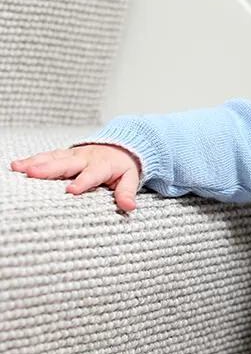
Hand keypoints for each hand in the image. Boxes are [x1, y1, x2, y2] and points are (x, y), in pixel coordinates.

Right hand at [10, 144, 141, 211]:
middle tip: (32, 175)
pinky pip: (46, 156)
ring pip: (52, 158)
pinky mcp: (63, 154)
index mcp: (102, 166)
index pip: (92, 175)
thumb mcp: (131, 179)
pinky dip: (32, 160)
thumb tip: (130, 207)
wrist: (120, 147)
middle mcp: (85, 158)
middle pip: (65, 164)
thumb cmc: (123, 168)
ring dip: (35, 162)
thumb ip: (127, 192)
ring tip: (18, 168)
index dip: (82, 182)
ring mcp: (72, 155)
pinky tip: (16, 165)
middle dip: (49, 169)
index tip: (71, 191)